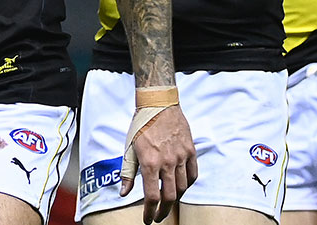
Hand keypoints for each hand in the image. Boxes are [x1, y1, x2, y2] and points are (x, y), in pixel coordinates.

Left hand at [121, 105, 196, 222]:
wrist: (158, 103)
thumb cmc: (141, 125)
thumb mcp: (129, 148)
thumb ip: (128, 173)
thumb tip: (124, 193)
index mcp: (149, 162)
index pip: (152, 196)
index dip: (150, 213)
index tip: (148, 220)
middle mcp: (167, 162)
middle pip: (169, 197)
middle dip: (163, 212)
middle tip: (159, 217)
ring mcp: (181, 157)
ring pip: (183, 188)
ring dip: (175, 199)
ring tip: (168, 203)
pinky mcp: (191, 151)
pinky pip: (193, 174)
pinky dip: (188, 185)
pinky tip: (181, 188)